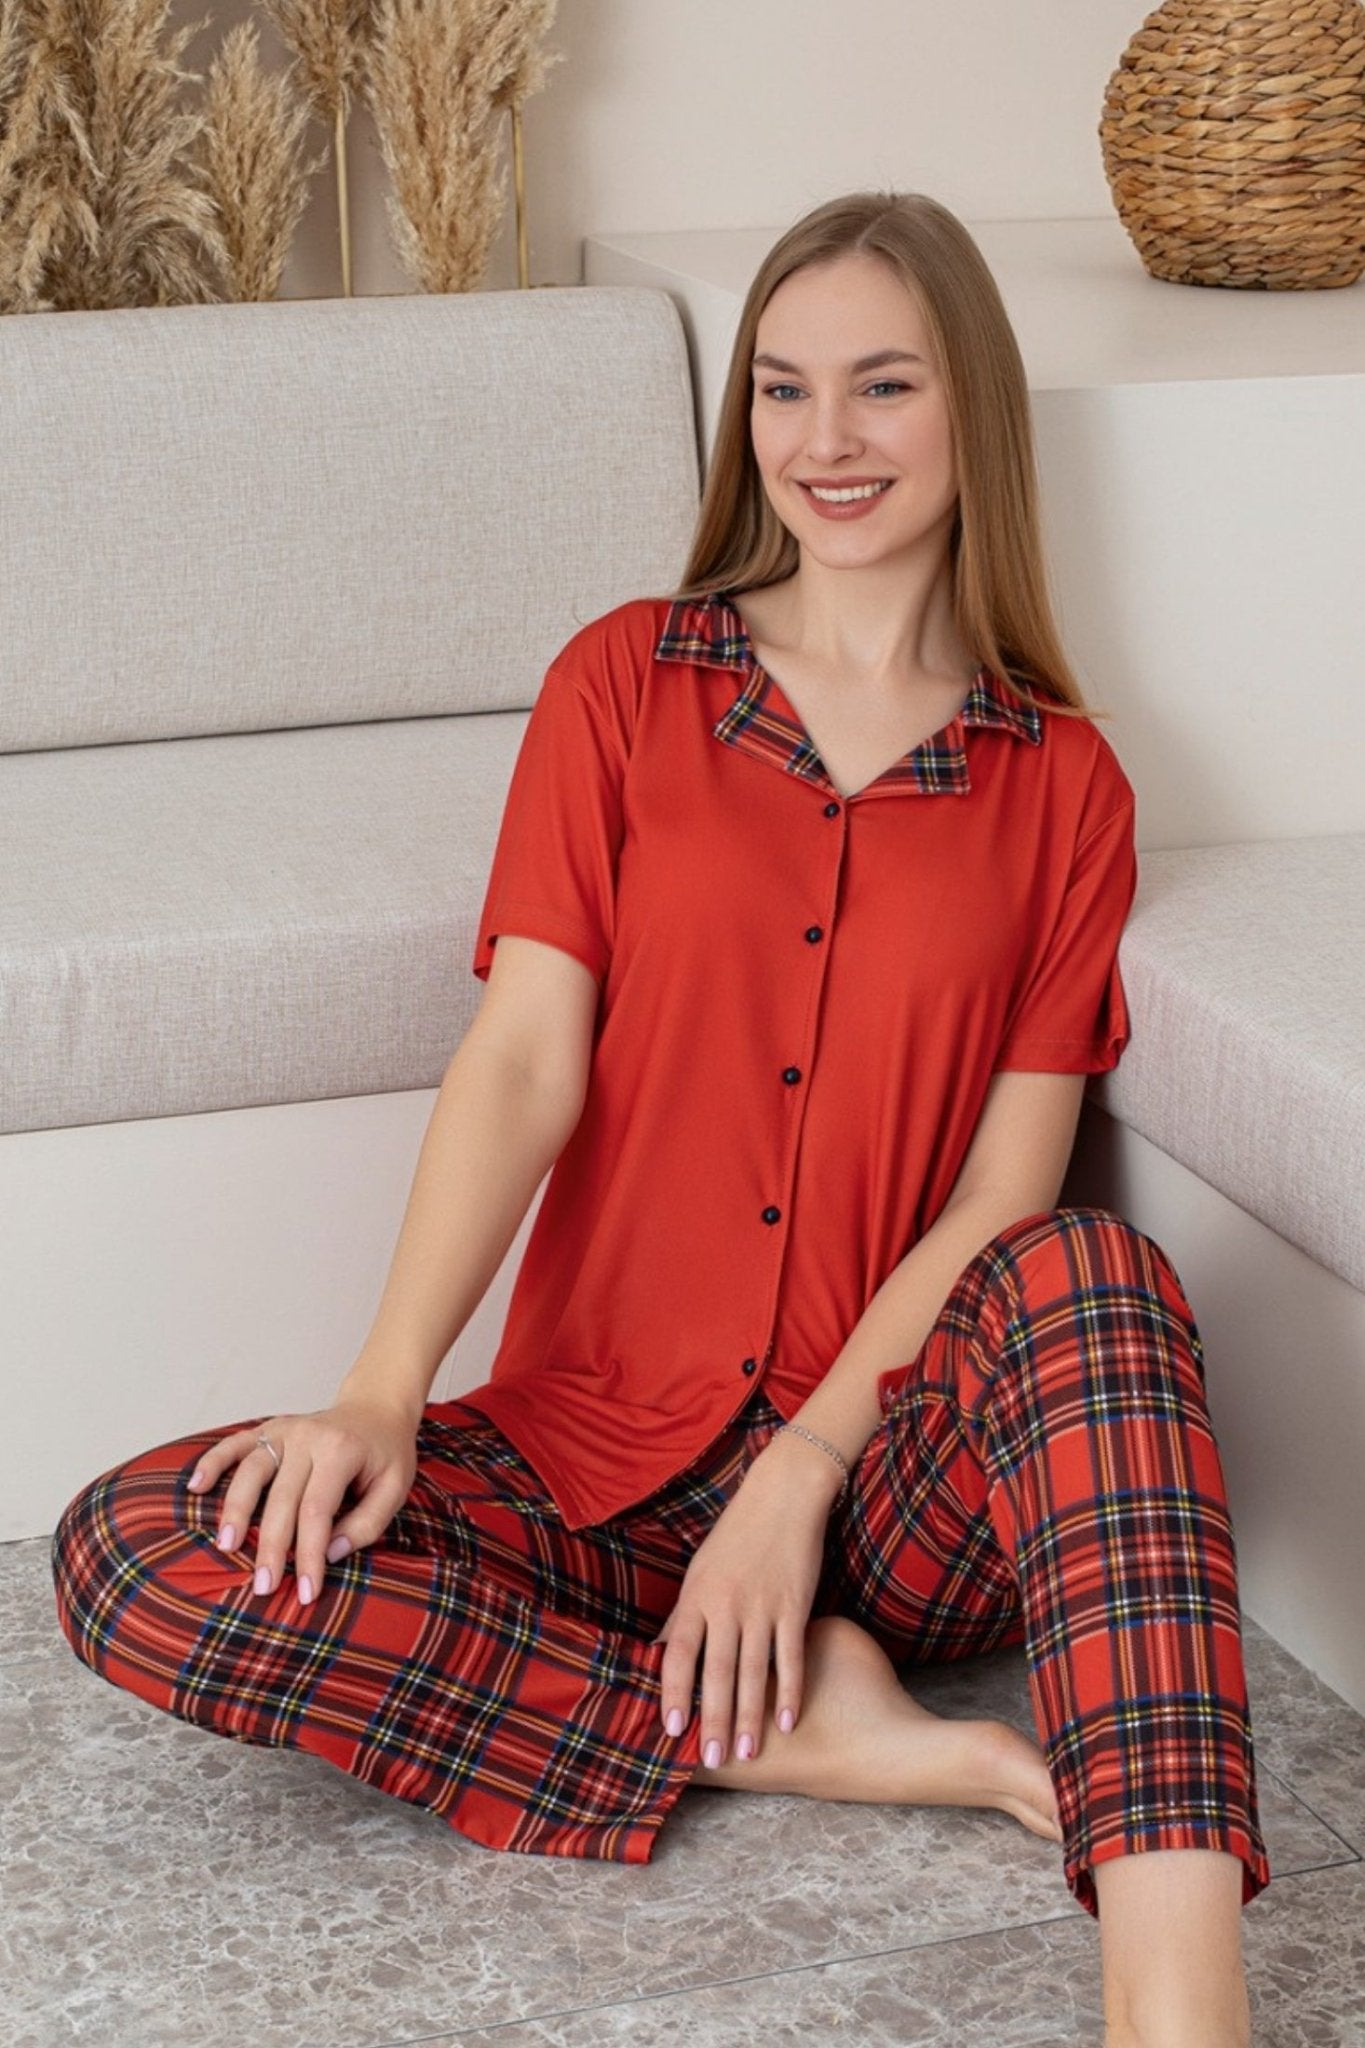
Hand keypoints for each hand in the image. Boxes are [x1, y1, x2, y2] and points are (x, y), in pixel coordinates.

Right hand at [185, 1391, 418, 1606]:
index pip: (317, 1512)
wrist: (377, 1407)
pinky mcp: (270, 1428)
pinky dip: (213, 1462)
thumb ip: (368, 1523)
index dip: (308, 1555)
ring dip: (235, 1510)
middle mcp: (309, 1437)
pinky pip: (235, 1443)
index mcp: (342, 1451)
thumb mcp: (395, 1487)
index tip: (305, 1593)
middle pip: (281, 1499)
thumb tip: (330, 1553)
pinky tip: (195, 1486)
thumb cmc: (386, 1454)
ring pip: (251, 1471)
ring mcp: (286, 1429)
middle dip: (270, 1548)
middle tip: (262, 1588)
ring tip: (225, 1546)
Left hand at [656, 1435, 838, 1766]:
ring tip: (748, 1753)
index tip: (672, 1730)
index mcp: (697, 1595)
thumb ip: (686, 1616)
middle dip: (712, 1718)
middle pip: (716, 1670)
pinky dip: (790, 1691)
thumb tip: (661, 1656)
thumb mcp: (701, 1572)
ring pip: (753, 1671)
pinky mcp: (795, 1605)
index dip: (673, 1691)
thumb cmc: (736, 1536)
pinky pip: (790, 1656)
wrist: (783, 1496)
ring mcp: (762, 1606)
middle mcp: (726, 1604)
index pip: (680, 1651)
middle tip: (711, 1759)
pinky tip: (789, 1721)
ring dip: (750, 1715)